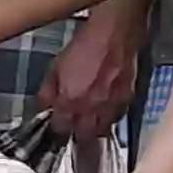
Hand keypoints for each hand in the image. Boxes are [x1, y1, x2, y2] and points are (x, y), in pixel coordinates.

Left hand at [39, 3, 142, 144]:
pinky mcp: (128, 98)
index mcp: (70, 100)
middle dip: (77, 140)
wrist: (114, 32)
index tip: (55, 134)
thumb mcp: (55, 66)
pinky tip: (105, 112)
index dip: (56, 134)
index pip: (61, 129)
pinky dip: (110, 118)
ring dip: (94, 132)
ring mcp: (111, 105)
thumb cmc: (83, 46)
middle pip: (84, 138)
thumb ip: (48, 91)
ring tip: (89, 127)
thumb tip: (44, 107)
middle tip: (73, 136)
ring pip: (103, 131)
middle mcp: (91, 108)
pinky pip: (117, 117)